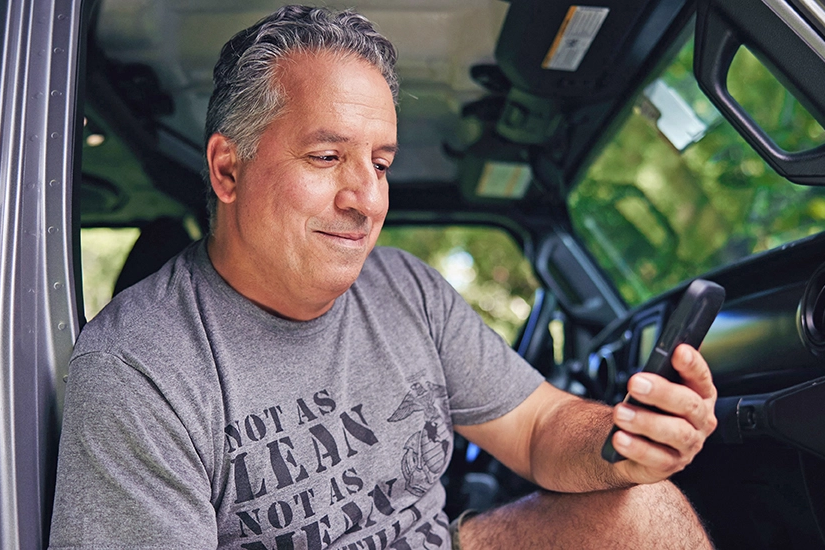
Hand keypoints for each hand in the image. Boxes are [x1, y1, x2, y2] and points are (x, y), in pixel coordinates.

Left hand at [610, 344, 717, 484]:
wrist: (632, 439)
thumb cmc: (648, 407)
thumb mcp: (653, 387)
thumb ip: (658, 374)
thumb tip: (655, 358)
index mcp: (701, 394)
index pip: (701, 376)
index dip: (692, 364)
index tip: (677, 351)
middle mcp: (700, 420)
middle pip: (688, 404)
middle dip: (661, 392)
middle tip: (635, 383)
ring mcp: (689, 445)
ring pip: (675, 433)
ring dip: (646, 422)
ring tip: (620, 413)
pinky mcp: (671, 464)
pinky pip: (657, 458)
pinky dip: (637, 448)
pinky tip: (620, 438)